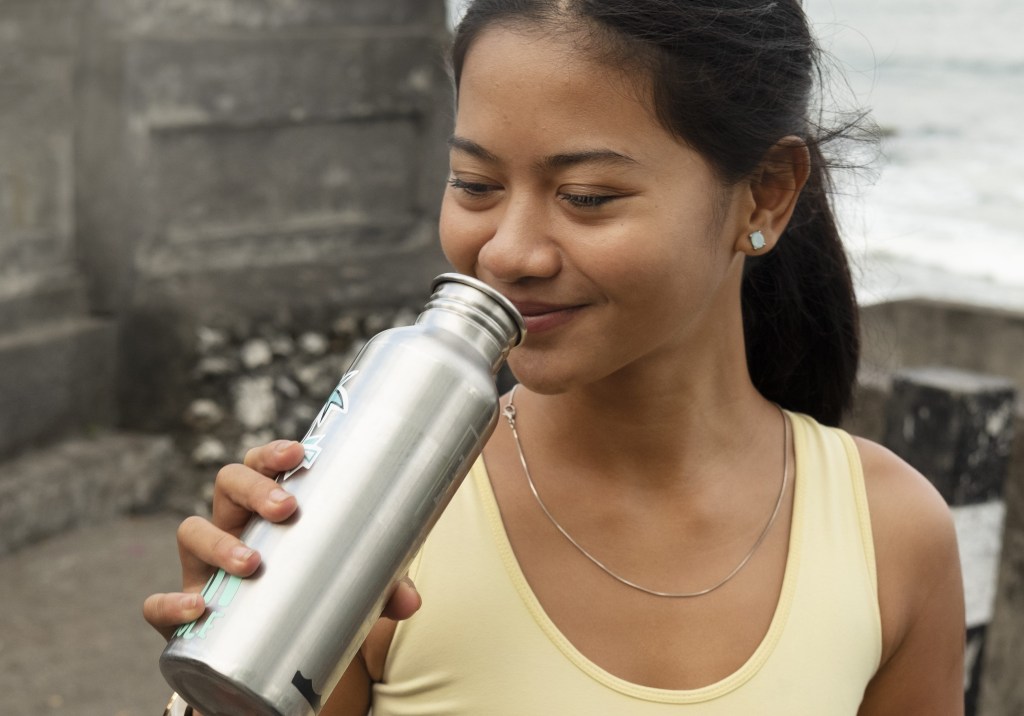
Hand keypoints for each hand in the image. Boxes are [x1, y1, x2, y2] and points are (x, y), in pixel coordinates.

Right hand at [143, 439, 420, 640]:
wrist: (267, 659)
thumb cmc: (305, 600)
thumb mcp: (346, 590)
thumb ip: (380, 589)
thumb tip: (412, 600)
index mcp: (265, 512)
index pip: (262, 467)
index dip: (273, 455)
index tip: (298, 454)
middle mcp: (230, 529)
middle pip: (227, 486)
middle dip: (253, 488)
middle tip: (287, 509)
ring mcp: (201, 568)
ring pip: (191, 533)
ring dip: (218, 542)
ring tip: (251, 564)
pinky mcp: (181, 613)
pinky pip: (158, 604)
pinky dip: (171, 603)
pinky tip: (200, 608)